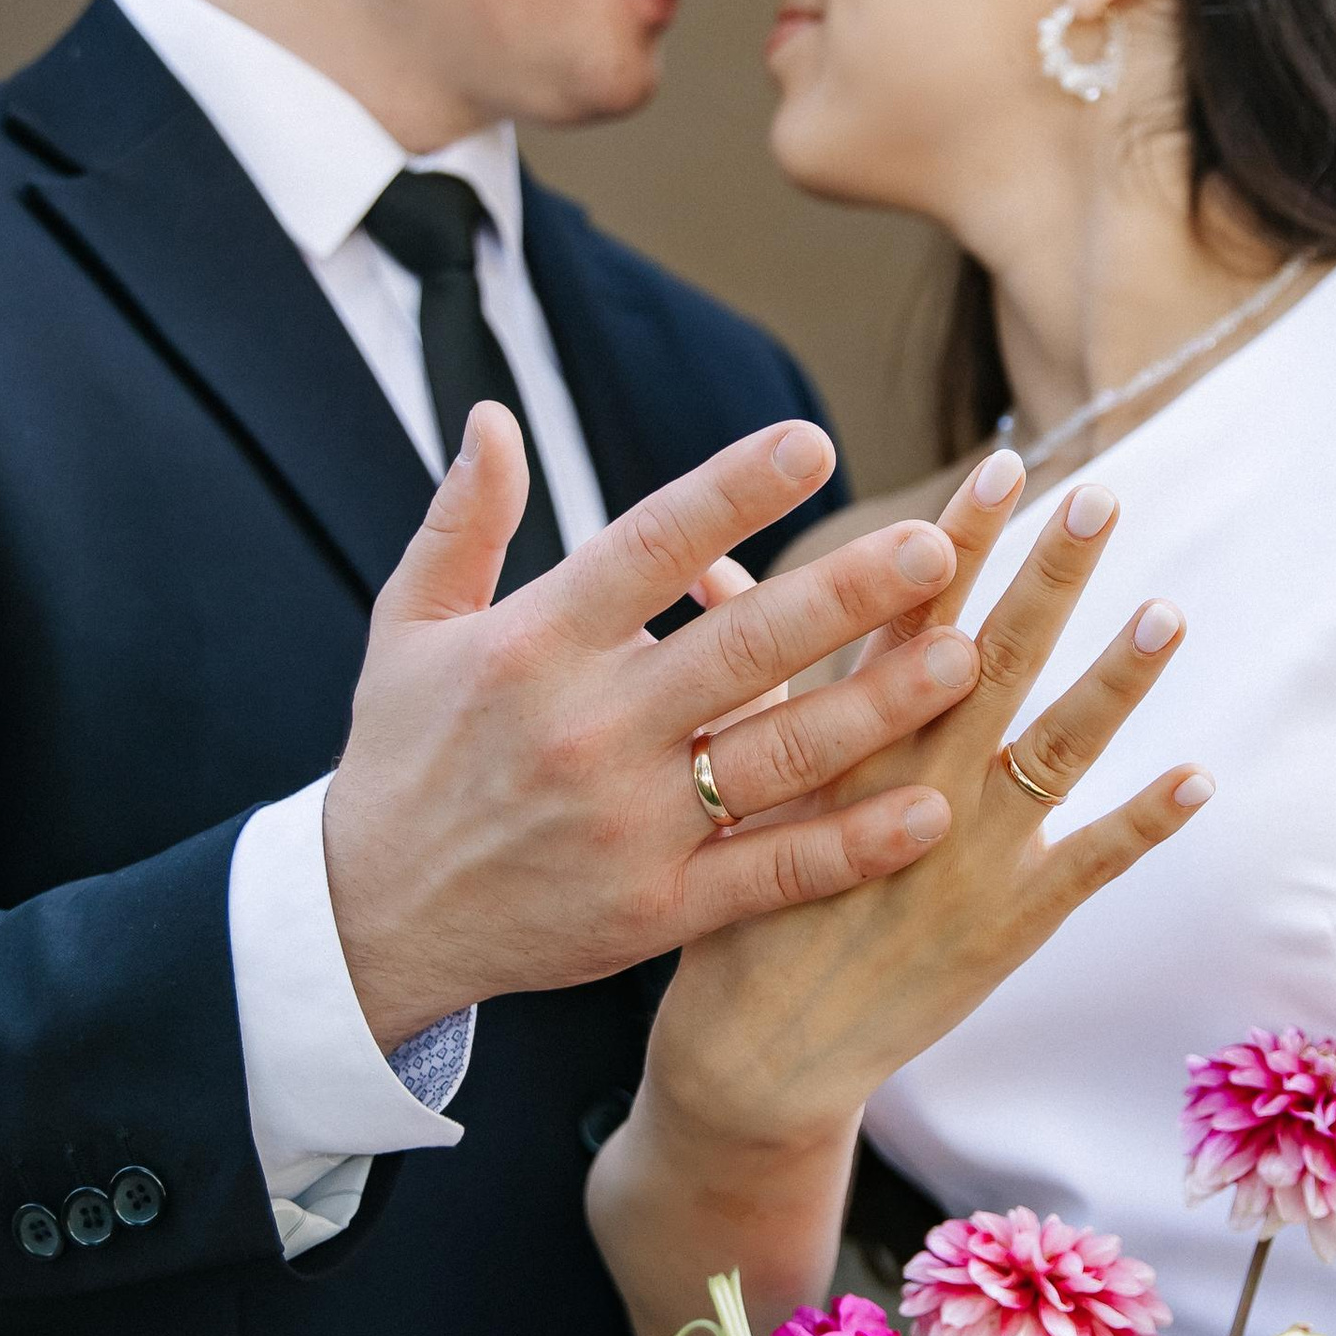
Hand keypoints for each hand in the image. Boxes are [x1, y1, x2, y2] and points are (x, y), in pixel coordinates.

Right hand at [321, 408, 983, 1037]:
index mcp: (534, 645)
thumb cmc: (403, 756)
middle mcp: (589, 729)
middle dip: (846, 593)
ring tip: (966, 655)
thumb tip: (494, 413)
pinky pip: (771, 872)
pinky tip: (930, 807)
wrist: (369, 922)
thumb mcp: (408, 628)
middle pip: (739, 648)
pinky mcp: (656, 911)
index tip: (814, 442)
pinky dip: (851, 844)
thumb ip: (464, 520)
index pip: (647, 548)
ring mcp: (629, 826)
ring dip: (878, 706)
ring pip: (775, 756)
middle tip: (936, 545)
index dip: (732, 492)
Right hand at [587, 451, 1211, 1335]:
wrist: (751, 1063)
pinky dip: (1144, 822)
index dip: (956, 542)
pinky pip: (1090, 867)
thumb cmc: (729, 913)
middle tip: (1097, 496)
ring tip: (1166, 610)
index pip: (906, 619)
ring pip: (1053, 753)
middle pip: (989, 665)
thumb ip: (742, 673)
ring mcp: (965, 858)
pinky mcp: (1008, 924)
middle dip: (1044, 578)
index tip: (1001, 464)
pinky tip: (1199, 775)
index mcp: (838, 747)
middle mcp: (908, 790)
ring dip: (1113, 682)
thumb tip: (717, 568)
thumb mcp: (718, 783)